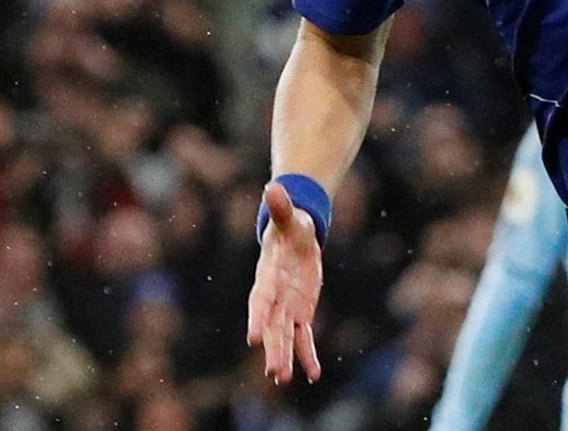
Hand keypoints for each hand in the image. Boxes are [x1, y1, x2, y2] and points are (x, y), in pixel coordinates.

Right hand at [246, 180, 323, 382]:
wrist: (295, 236)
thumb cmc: (290, 225)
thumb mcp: (289, 217)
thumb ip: (281, 208)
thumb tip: (273, 187)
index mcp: (268, 274)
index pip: (261, 299)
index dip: (258, 318)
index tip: (255, 338)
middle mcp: (274, 296)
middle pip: (272, 325)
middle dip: (273, 347)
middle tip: (274, 371)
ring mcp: (287, 306)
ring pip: (285, 335)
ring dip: (285, 356)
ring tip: (284, 378)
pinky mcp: (300, 312)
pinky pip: (304, 336)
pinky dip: (307, 354)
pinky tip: (312, 374)